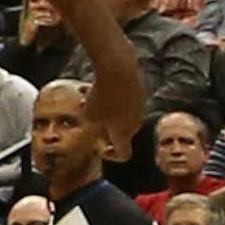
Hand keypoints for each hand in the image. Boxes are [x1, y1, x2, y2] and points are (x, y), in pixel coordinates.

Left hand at [82, 41, 142, 162]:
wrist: (120, 69)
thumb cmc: (103, 96)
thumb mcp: (89, 116)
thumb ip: (92, 128)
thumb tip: (94, 130)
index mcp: (124, 134)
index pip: (124, 155)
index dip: (113, 156)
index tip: (101, 148)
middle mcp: (135, 122)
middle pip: (121, 131)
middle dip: (104, 127)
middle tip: (89, 117)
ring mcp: (139, 105)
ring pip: (119, 112)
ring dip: (103, 108)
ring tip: (85, 96)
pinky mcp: (138, 90)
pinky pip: (122, 97)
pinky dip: (109, 94)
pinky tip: (92, 84)